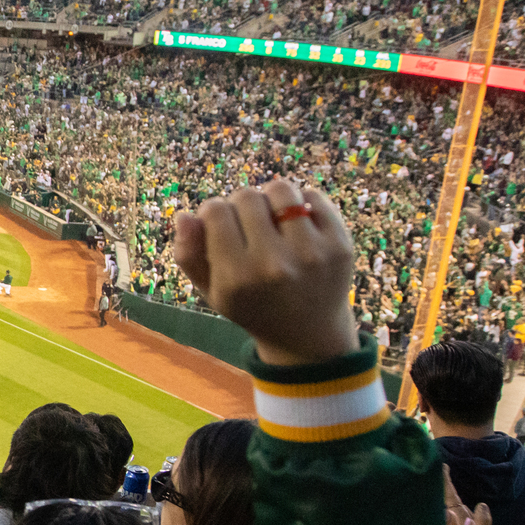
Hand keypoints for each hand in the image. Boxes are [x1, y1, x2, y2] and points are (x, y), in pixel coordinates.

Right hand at [173, 180, 358, 366]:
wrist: (308, 335)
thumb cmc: (252, 306)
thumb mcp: (211, 291)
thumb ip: (189, 256)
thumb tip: (184, 215)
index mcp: (235, 278)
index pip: (214, 211)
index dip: (213, 213)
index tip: (220, 226)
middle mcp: (272, 265)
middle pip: (245, 196)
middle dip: (241, 205)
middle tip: (248, 225)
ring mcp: (311, 254)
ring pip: (281, 189)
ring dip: (271, 198)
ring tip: (272, 216)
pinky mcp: (339, 245)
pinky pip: (314, 196)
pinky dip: (302, 202)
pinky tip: (297, 222)